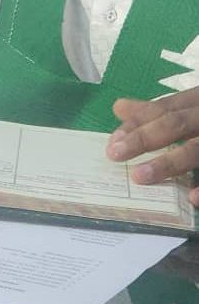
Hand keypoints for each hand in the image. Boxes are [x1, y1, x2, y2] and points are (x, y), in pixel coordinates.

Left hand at [106, 88, 198, 205]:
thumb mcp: (194, 106)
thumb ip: (162, 110)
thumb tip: (120, 107)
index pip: (166, 108)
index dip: (138, 123)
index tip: (112, 142)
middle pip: (178, 122)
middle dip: (145, 137)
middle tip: (114, 154)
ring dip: (171, 162)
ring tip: (141, 176)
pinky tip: (193, 197)